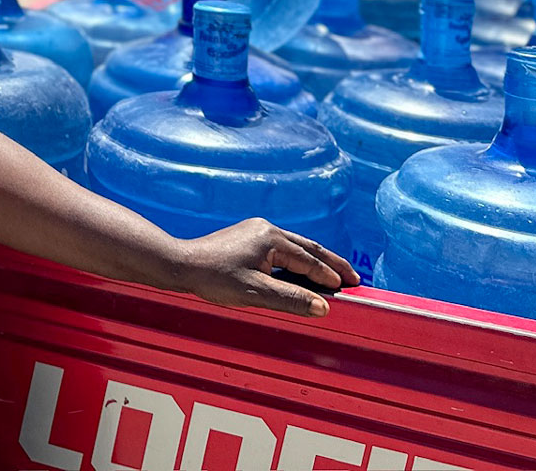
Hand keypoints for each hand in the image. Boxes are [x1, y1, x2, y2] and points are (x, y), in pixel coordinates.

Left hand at [164, 218, 359, 317]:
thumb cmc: (214, 278)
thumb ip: (290, 299)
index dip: (329, 276)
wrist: (181, 264)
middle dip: (331, 263)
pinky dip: (298, 259)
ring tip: (335, 274)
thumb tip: (323, 307)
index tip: (350, 287)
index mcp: (271, 238)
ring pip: (295, 246)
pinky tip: (302, 270)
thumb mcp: (255, 292)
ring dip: (315, 260)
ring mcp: (256, 230)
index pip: (308, 260)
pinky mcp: (248, 237)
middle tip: (354, 277)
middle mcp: (266, 229)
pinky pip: (282, 248)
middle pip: (307, 247)